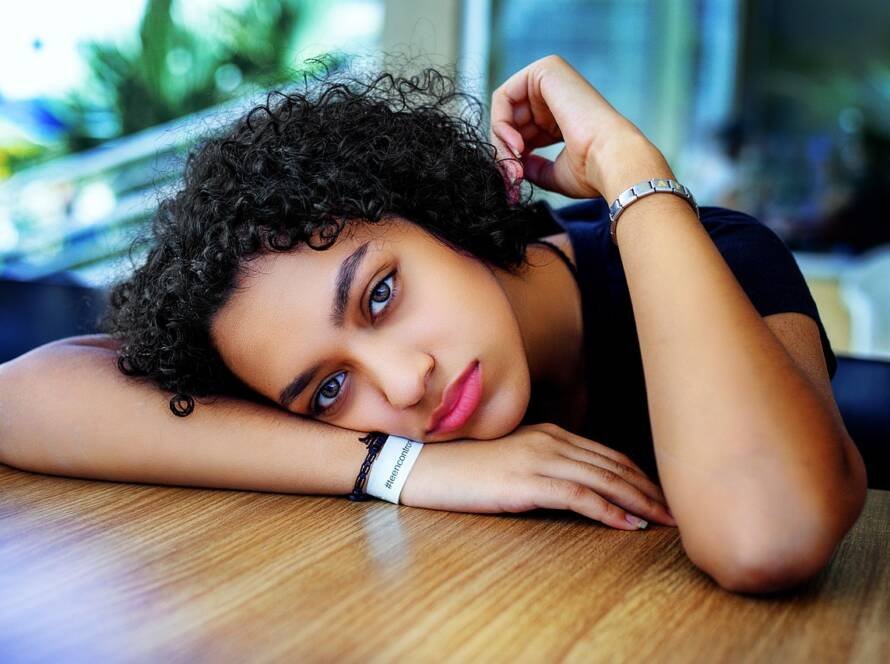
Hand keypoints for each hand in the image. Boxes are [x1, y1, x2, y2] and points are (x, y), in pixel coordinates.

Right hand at [399, 423, 675, 529]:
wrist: (423, 464)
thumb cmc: (464, 466)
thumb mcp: (511, 458)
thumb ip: (544, 463)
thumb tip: (574, 485)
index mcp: (549, 432)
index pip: (606, 454)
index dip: (638, 474)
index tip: (659, 494)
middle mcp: (550, 440)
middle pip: (613, 465)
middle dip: (648, 489)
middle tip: (675, 511)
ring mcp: (539, 458)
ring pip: (604, 479)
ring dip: (639, 502)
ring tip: (663, 521)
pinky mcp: (526, 482)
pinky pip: (579, 496)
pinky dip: (608, 511)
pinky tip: (627, 526)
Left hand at [489, 55, 668, 202]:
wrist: (610, 159)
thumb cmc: (592, 170)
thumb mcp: (555, 173)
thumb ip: (534, 168)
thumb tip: (517, 167)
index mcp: (561, 115)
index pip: (521, 131)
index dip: (512, 157)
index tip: (514, 180)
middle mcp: (556, 93)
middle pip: (510, 120)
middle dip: (504, 151)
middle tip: (511, 177)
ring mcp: (551, 77)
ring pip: (504, 111)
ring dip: (502, 143)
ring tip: (514, 166)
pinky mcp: (545, 69)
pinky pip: (503, 96)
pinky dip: (501, 124)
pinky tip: (515, 145)